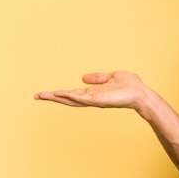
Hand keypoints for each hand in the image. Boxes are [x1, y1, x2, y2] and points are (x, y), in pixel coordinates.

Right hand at [34, 71, 148, 110]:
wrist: (141, 94)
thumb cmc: (130, 86)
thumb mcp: (111, 77)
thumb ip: (97, 78)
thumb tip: (83, 77)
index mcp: (93, 93)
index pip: (73, 94)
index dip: (60, 94)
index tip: (47, 93)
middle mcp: (91, 98)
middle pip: (68, 99)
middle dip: (52, 98)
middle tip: (37, 96)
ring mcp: (94, 100)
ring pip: (71, 99)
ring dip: (57, 97)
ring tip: (43, 95)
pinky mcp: (98, 100)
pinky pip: (82, 98)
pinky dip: (70, 96)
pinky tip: (60, 94)